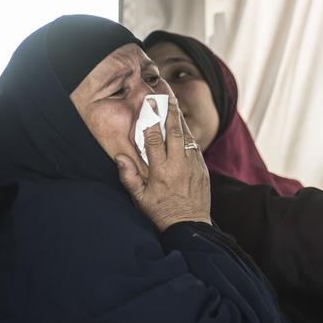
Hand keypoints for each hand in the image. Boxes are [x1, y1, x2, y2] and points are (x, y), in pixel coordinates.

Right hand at [115, 96, 210, 230]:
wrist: (189, 227)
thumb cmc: (160, 212)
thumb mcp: (139, 198)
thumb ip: (128, 177)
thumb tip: (119, 157)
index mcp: (161, 171)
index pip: (155, 140)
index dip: (151, 121)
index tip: (148, 106)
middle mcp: (179, 166)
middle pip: (175, 132)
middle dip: (170, 111)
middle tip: (166, 95)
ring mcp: (193, 166)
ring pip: (187, 136)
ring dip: (180, 119)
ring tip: (174, 103)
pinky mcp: (202, 170)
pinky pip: (195, 147)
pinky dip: (188, 135)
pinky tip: (182, 126)